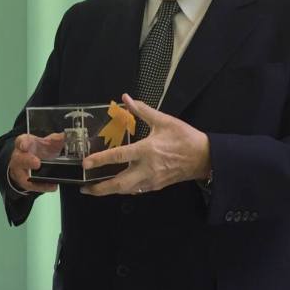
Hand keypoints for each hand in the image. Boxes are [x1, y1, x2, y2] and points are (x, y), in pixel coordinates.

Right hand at [7, 132, 65, 193]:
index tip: (25, 145)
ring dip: (35, 178)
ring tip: (48, 179)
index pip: (21, 141)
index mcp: (25, 144)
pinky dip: (44, 187)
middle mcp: (20, 157)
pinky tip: (53, 186)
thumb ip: (56, 139)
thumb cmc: (38, 150)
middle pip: (20, 159)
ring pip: (24, 176)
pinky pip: (34, 187)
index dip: (22, 143)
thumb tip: (65, 136)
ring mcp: (22, 172)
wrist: (30, 164)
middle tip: (37, 163)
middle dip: (28, 161)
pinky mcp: (27, 183)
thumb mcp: (46, 142)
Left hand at [80, 94, 210, 195]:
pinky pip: (136, 190)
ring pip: (126, 190)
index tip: (85, 164)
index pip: (118, 156)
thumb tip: (125, 98)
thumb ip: (142, 110)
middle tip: (85, 189)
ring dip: (110, 191)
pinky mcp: (156, 186)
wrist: (204, 157)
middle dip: (100, 189)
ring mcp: (151, 180)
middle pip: (118, 184)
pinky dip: (124, 189)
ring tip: (96, 189)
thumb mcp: (164, 120)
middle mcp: (147, 168)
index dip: (100, 160)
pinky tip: (117, 185)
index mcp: (147, 150)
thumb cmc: (184, 137)